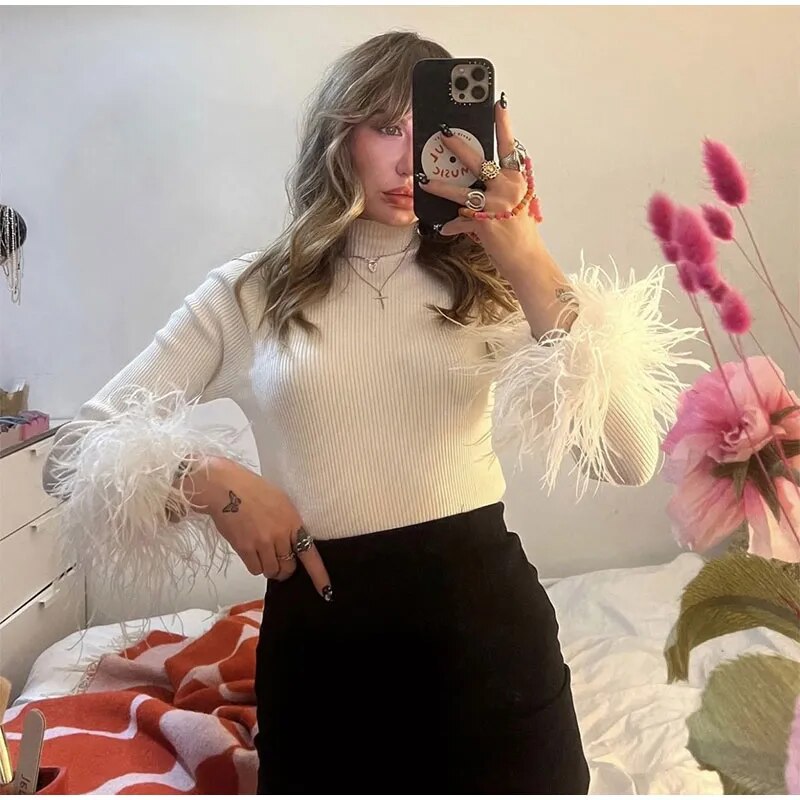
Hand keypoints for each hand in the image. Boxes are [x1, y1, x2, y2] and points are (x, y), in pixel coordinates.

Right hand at [185, 457, 332, 600]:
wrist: (227, 487)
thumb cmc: (254, 491)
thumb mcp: (282, 503)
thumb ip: (290, 524)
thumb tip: (291, 543)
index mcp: (293, 522)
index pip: (310, 553)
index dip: (319, 575)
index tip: (326, 591)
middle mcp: (281, 535)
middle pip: (289, 567)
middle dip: (285, 568)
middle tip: (278, 559)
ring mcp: (263, 542)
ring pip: (271, 571)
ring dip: (269, 567)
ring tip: (262, 553)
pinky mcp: (245, 548)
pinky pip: (255, 569)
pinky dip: (254, 565)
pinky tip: (251, 552)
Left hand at [417, 97, 545, 280]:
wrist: (525, 257)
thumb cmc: (518, 229)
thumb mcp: (516, 201)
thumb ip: (500, 185)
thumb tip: (480, 175)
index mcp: (516, 179)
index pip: (509, 147)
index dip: (504, 125)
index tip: (498, 104)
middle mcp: (507, 189)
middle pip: (479, 162)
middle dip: (459, 147)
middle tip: (444, 133)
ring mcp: (496, 206)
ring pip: (462, 193)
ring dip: (440, 187)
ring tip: (424, 181)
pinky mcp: (485, 224)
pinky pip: (460, 222)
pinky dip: (452, 226)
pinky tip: (444, 227)